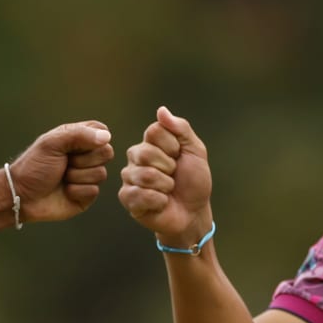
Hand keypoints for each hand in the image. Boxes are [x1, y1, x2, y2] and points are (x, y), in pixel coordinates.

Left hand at [8, 121, 114, 222]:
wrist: (22, 196)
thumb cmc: (33, 166)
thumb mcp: (52, 143)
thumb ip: (79, 134)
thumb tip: (107, 137)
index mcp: (78, 139)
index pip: (102, 131)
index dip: (93, 139)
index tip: (72, 145)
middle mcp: (85, 156)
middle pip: (106, 153)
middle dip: (83, 160)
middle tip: (64, 163)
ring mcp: (87, 176)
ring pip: (101, 174)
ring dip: (76, 177)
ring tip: (61, 178)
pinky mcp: (87, 195)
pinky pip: (94, 191)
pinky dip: (76, 191)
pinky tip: (64, 191)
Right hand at [118, 106, 212, 247]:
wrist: (193, 211)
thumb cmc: (194, 181)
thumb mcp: (195, 151)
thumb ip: (180, 128)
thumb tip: (161, 110)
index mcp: (150, 143)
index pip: (154, 131)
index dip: (173, 146)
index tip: (180, 157)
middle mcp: (135, 158)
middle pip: (145, 153)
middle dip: (169, 167)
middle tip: (174, 176)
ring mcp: (129, 178)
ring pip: (145, 175)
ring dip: (166, 186)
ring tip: (168, 190)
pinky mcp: (127, 198)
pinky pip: (141, 195)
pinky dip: (159, 200)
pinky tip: (161, 203)